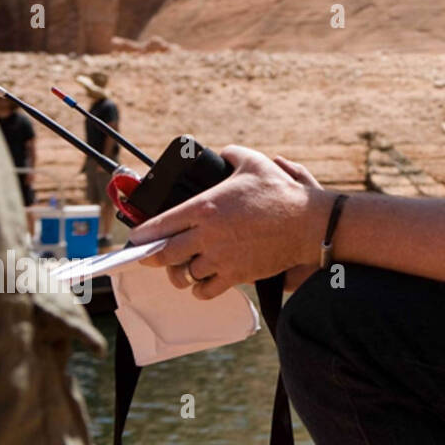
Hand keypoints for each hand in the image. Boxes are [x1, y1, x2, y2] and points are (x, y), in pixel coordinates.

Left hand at [131, 145, 329, 300]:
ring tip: (181, 268)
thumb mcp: (256, 163)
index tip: (136, 239)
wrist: (308, 224)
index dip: (141, 235)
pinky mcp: (237, 275)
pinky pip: (206, 290)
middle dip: (152, 257)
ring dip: (179, 273)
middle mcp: (207, 236)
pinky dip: (200, 289)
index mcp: (204, 207)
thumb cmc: (282, 193)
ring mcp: (221, 258)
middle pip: (164, 255)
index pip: (158, 226)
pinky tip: (202, 281)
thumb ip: (232, 155)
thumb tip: (223, 153)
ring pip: (184, 275)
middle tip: (150, 256)